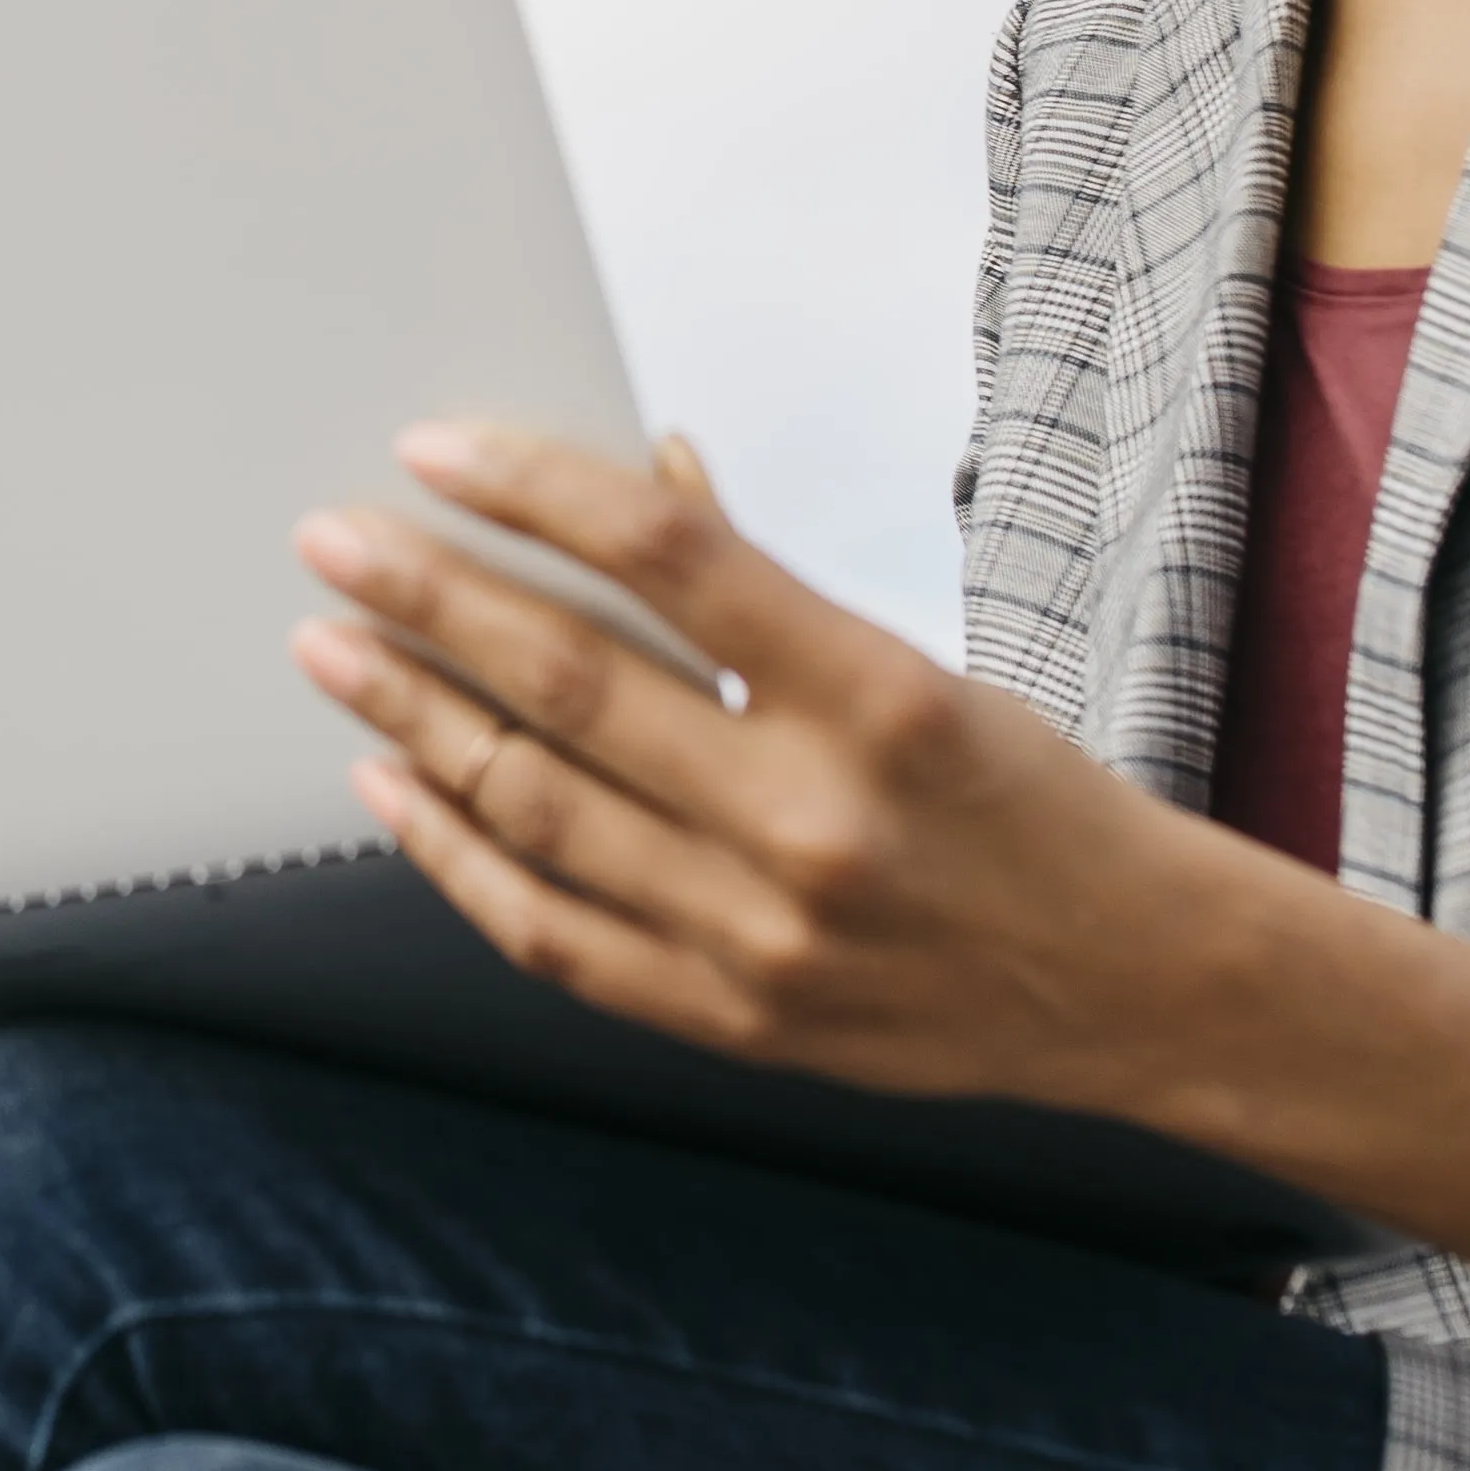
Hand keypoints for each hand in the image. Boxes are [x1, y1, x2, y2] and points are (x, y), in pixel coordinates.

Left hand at [290, 420, 1249, 1107]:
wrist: (1136, 984)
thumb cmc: (1029, 802)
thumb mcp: (927, 667)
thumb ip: (773, 594)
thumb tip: (645, 484)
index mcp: (877, 696)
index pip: (671, 557)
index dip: (535, 492)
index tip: (433, 450)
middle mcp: (812, 819)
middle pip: (570, 685)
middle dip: (427, 601)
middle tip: (333, 544)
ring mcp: (762, 933)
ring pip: (535, 807)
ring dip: (414, 717)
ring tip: (334, 649)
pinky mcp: (731, 1019)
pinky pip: (550, 935)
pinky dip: (455, 856)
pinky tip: (394, 787)